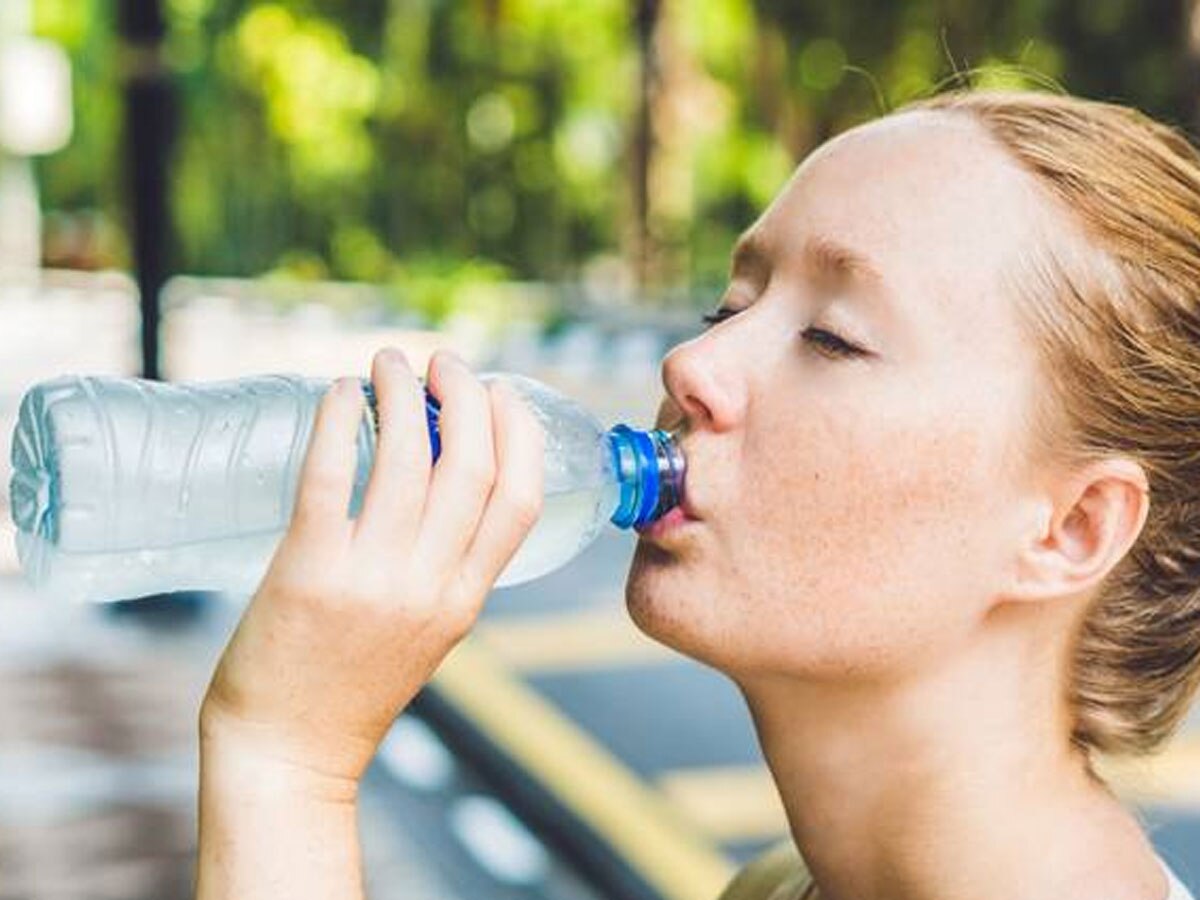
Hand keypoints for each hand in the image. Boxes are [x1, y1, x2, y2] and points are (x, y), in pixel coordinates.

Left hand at [199, 347, 544, 785]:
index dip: (518, 433)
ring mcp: (371, 578)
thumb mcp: (428, 632)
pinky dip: (340, 420)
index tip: (501, 392)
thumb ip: (445, 567)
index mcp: (466, 600)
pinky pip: (332, 474)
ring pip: (406, 458)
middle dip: (465, 395)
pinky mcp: (309, 571)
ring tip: (388, 362)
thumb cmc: (351, 689)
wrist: (288, 753)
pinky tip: (340, 392)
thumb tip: (439, 481)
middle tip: (442, 361)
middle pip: (471, 465)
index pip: (520, 500)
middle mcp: (429, 585)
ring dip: (402, 392)